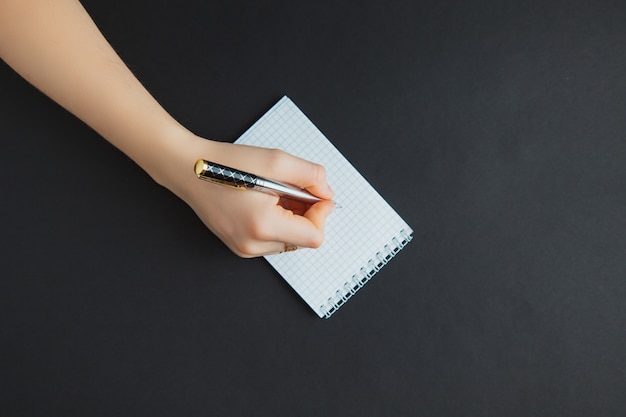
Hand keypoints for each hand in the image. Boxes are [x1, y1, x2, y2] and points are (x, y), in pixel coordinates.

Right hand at [152, 133, 335, 256]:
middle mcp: (252, 245)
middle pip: (302, 240)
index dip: (322, 214)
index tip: (317, 195)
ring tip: (276, 194)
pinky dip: (277, 223)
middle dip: (307, 214)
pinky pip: (272, 240)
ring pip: (289, 241)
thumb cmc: (225, 164)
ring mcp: (244, 249)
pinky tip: (265, 203)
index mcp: (262, 226)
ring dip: (292, 219)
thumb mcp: (276, 160)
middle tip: (293, 189)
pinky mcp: (239, 246)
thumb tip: (327, 193)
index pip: (314, 237)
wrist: (188, 169)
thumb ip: (311, 176)